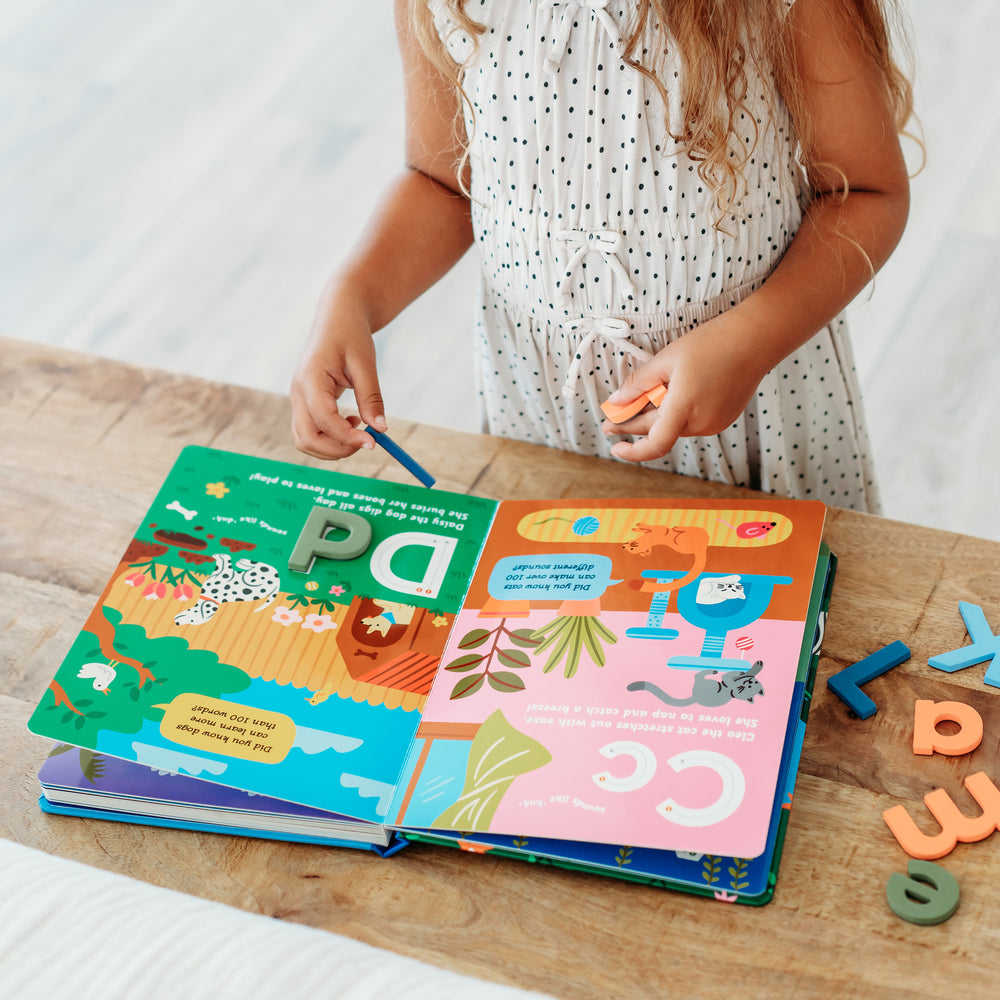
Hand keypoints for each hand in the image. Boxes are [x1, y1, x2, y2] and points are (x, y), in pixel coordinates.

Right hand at [290, 286, 386, 460]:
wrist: (337, 317)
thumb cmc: (351, 335)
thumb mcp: (365, 363)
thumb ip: (371, 397)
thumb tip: (381, 429)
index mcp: (310, 379)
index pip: (324, 419)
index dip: (348, 436)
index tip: (374, 442)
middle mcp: (297, 392)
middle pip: (307, 438)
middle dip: (337, 449)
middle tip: (367, 442)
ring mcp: (297, 400)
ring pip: (305, 441)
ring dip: (333, 447)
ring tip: (359, 428)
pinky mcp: (304, 404)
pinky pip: (310, 433)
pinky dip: (330, 438)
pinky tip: (351, 421)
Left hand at [602, 311, 768, 462]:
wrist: (755, 340)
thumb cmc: (712, 344)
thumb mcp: (667, 360)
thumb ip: (639, 384)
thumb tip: (617, 402)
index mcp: (685, 408)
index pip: (655, 444)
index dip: (633, 451)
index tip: (615, 446)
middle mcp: (701, 422)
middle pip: (658, 431)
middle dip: (633, 424)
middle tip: (611, 418)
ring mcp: (714, 424)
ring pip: (675, 426)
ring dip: (657, 416)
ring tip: (644, 397)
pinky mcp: (722, 419)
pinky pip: (690, 421)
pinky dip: (676, 413)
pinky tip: (670, 395)